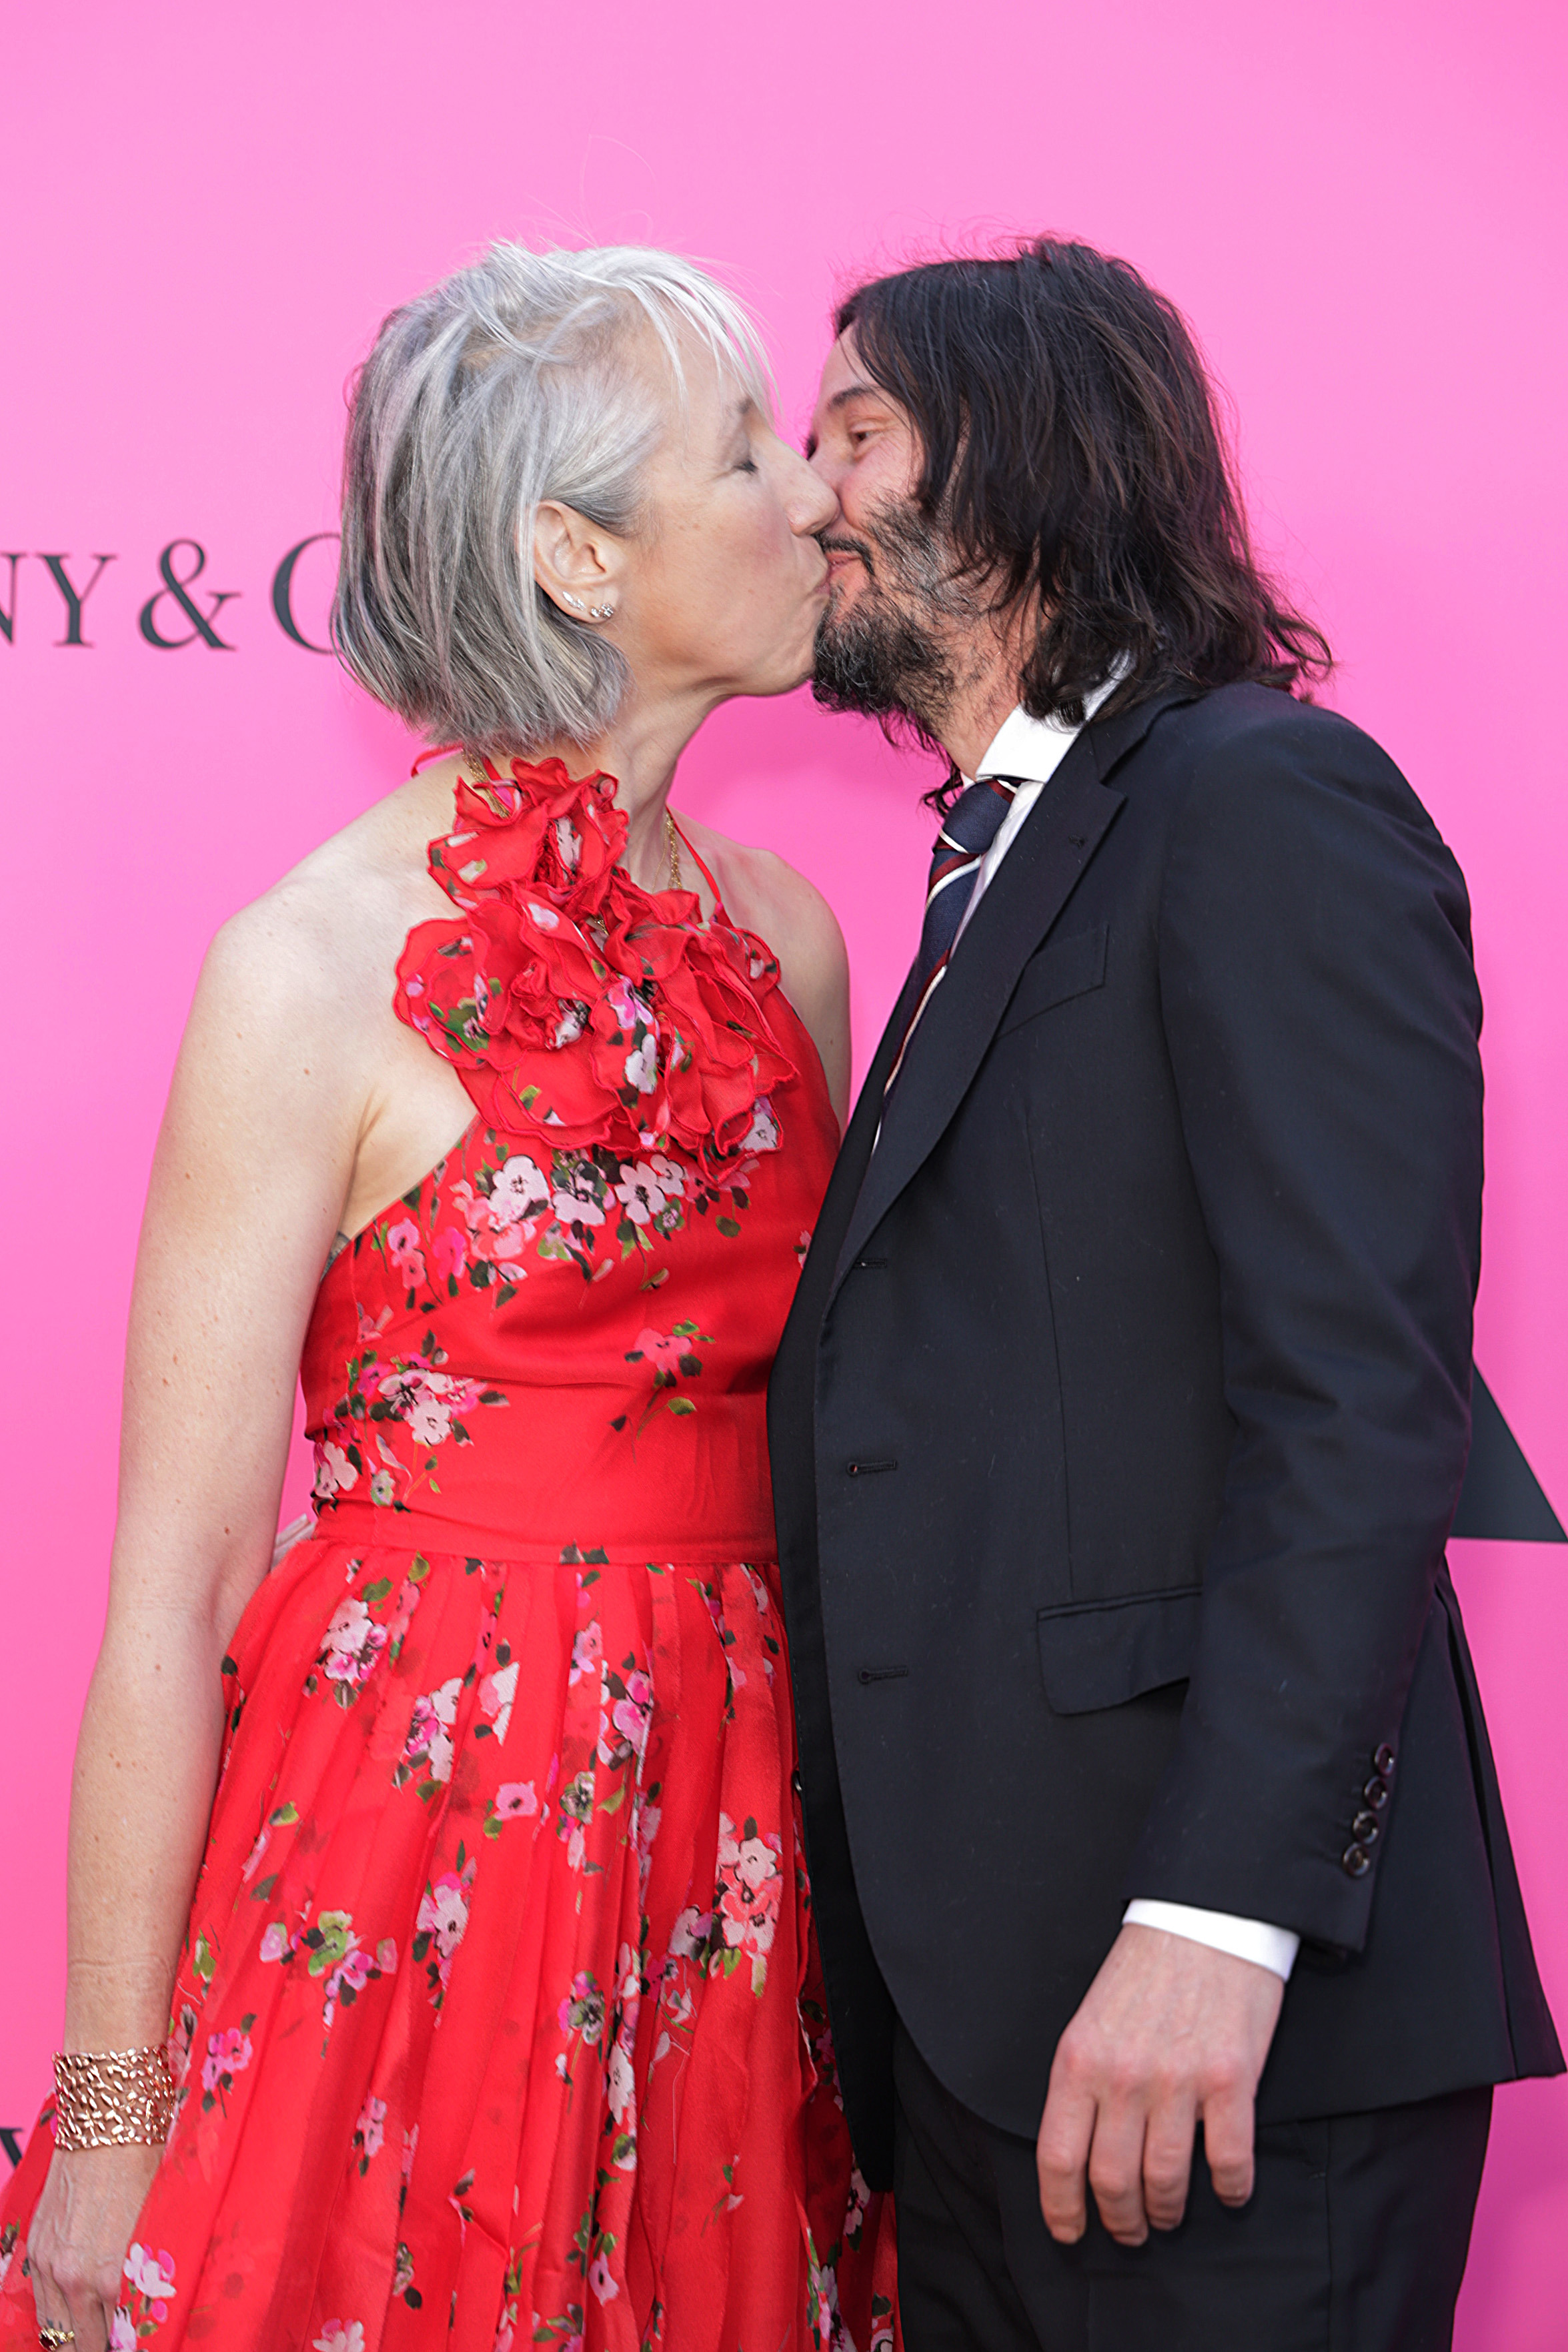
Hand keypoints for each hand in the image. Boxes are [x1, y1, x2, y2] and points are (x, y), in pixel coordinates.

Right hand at [26, 2143, 160, 2350]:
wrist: (108, 2125)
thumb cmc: (145, 2166)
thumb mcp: (160, 2226)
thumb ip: (149, 2277)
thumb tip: (152, 2309)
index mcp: (116, 2276)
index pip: (121, 2339)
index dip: (129, 2344)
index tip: (135, 2342)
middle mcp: (78, 2279)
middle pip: (83, 2344)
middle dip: (101, 2347)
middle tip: (116, 2343)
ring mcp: (51, 2267)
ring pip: (57, 2331)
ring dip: (74, 2339)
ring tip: (93, 2339)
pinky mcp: (38, 2251)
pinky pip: (41, 2305)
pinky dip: (56, 2318)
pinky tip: (72, 2320)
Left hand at [1036, 1923, 1283, 2246]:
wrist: (1205, 1918)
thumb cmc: (1147, 1970)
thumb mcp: (1092, 2018)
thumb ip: (1084, 2081)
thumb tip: (1081, 2151)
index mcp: (1080, 2059)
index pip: (1058, 2157)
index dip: (1061, 2208)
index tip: (1069, 2231)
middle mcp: (1123, 2076)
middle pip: (1111, 2181)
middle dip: (1120, 2221)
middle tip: (1129, 2230)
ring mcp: (1177, 2080)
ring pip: (1165, 2182)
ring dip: (1166, 2212)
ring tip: (1168, 2215)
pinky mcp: (1229, 2080)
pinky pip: (1228, 2163)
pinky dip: (1229, 2189)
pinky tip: (1227, 2189)